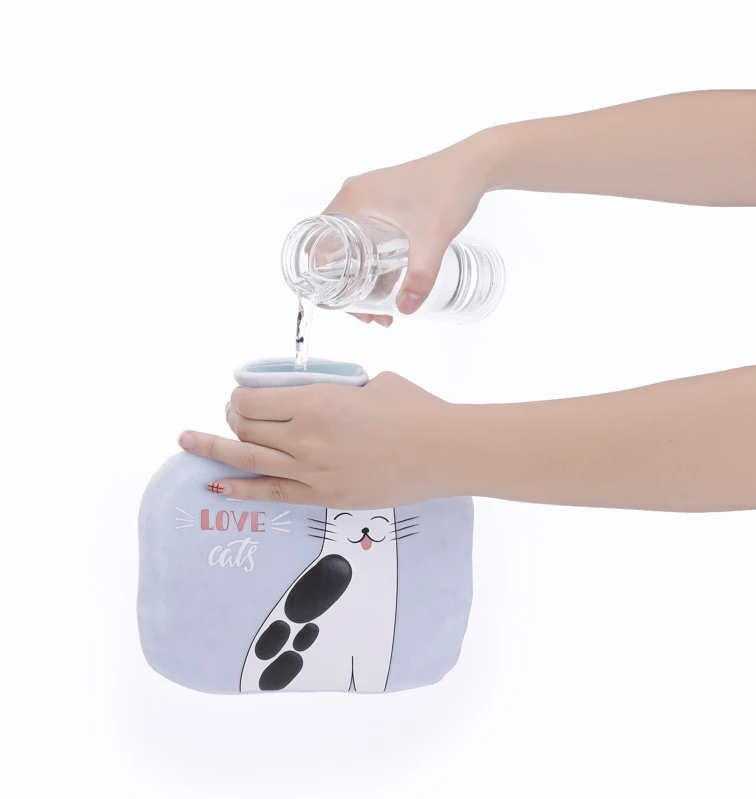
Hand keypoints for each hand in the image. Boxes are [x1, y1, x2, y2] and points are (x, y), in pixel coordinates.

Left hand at [178, 373, 460, 507]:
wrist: (444, 451)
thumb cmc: (414, 409)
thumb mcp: (370, 383)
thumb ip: (335, 389)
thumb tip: (317, 395)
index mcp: (317, 402)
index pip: (254, 400)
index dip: (239, 396)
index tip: (242, 395)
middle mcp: (307, 438)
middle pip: (247, 428)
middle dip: (233, 418)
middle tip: (235, 414)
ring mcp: (313, 472)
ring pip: (250, 459)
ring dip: (214, 449)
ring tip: (186, 442)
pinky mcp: (325, 498)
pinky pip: (272, 494)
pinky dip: (241, 488)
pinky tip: (216, 485)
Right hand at [323, 132, 492, 322]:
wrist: (472, 166)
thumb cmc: (449, 191)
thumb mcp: (432, 240)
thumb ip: (420, 277)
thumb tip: (406, 309)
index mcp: (354, 200)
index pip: (320, 245)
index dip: (327, 280)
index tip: (347, 304)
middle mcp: (354, 195)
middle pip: (333, 249)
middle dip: (347, 287)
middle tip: (368, 313)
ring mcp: (368, 196)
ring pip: (350, 244)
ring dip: (360, 276)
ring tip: (381, 305)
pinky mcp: (383, 199)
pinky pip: (364, 234)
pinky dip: (370, 259)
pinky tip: (388, 281)